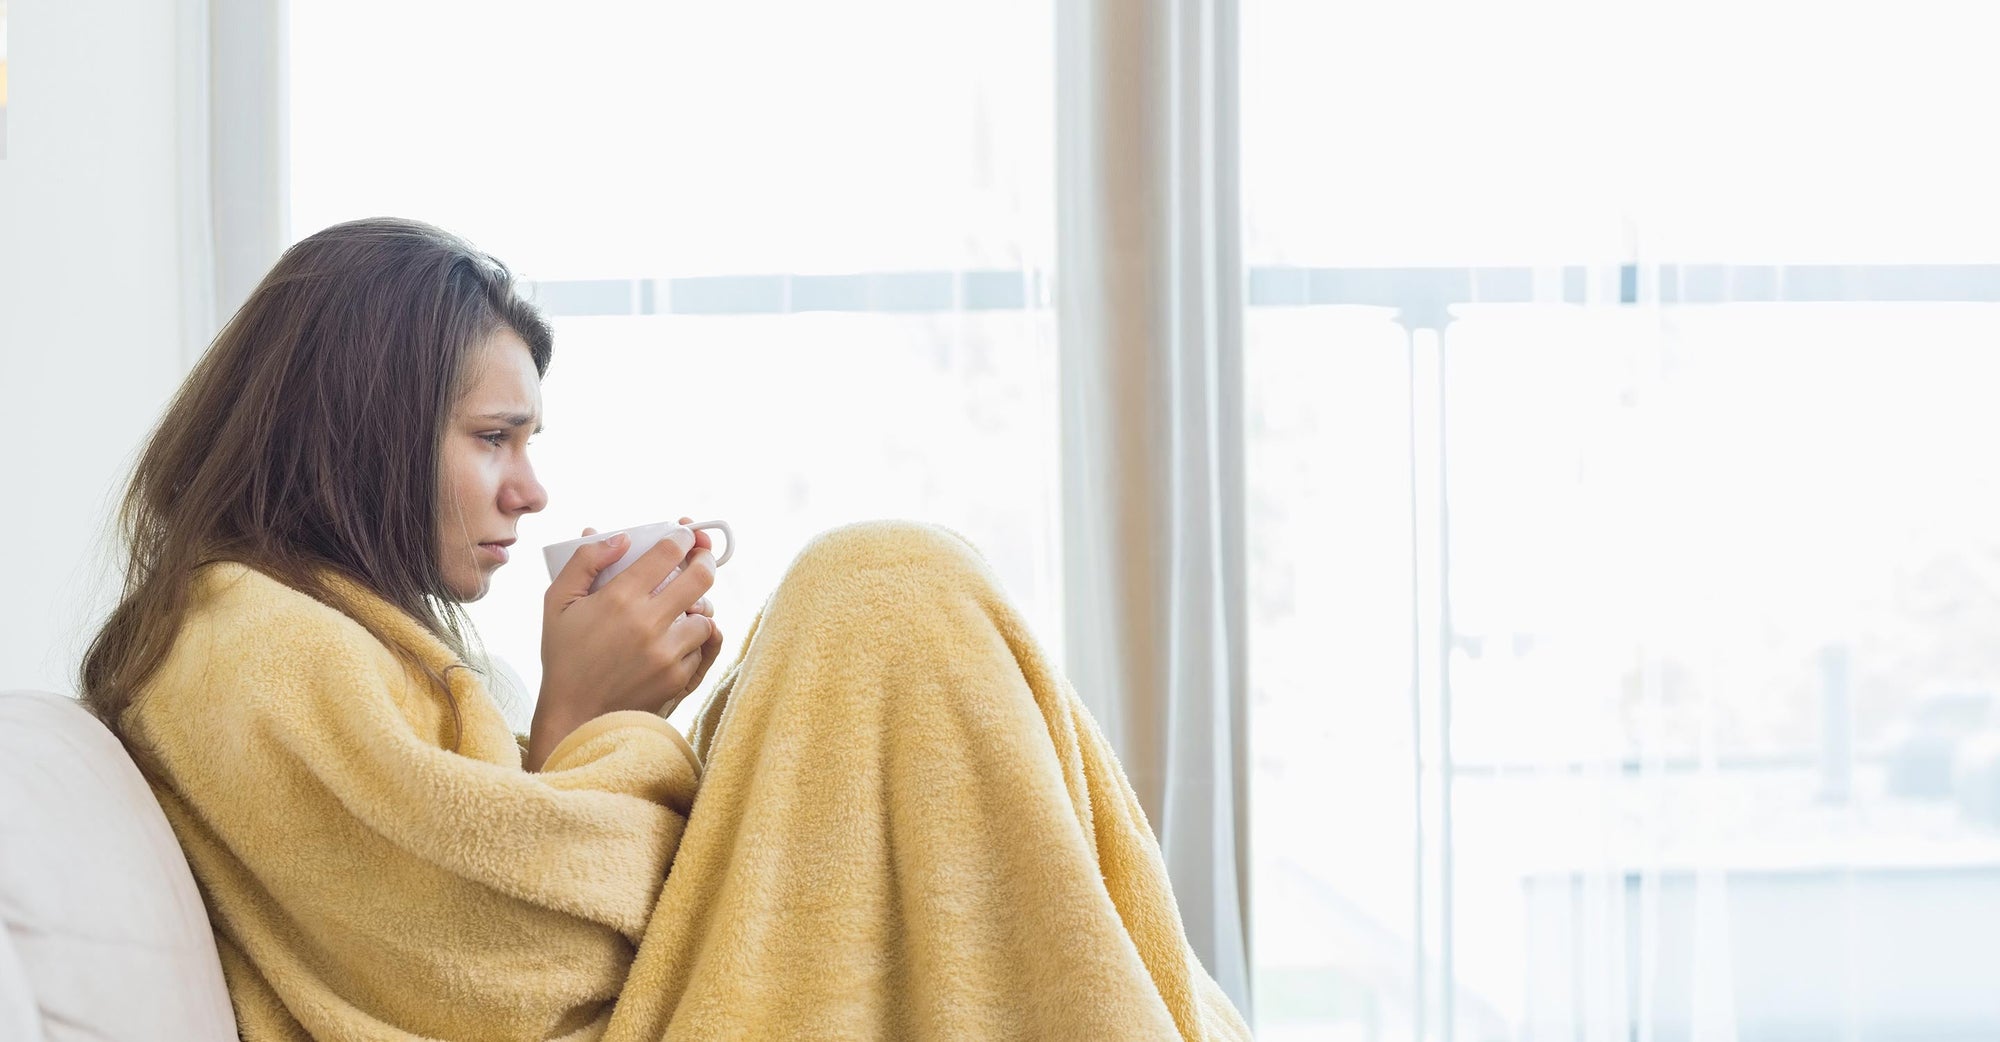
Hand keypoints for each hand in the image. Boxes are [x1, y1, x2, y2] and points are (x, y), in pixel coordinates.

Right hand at [525, 520, 721, 770]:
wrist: (574, 715)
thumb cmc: (564, 656)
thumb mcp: (557, 601)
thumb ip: (585, 561)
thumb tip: (620, 537)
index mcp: (620, 598)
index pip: (668, 552)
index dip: (683, 536)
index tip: (684, 533)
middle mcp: (648, 623)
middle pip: (701, 577)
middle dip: (705, 560)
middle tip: (700, 557)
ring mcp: (667, 653)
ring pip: (706, 616)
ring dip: (698, 606)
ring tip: (684, 606)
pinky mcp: (678, 678)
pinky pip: (702, 648)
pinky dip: (694, 640)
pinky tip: (678, 637)